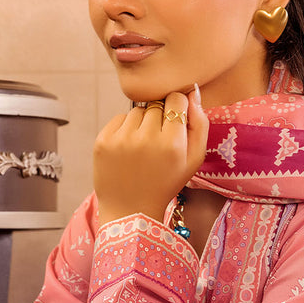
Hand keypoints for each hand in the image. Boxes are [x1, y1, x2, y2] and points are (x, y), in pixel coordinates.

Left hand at [94, 86, 208, 226]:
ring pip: (138, 110)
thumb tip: (193, 92)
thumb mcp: (194, 160)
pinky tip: (129, 150)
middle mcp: (146, 138)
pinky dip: (125, 129)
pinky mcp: (103, 141)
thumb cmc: (166, 183)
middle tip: (158, 143)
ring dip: (142, 124)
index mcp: (172, 144)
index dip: (178, 109)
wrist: (131, 210)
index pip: (177, 99)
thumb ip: (200, 125)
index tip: (175, 124)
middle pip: (157, 104)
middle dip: (160, 119)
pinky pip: (119, 118)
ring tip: (143, 148)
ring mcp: (121, 139)